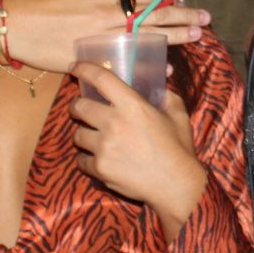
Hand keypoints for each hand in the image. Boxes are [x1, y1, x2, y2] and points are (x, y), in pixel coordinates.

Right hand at [0, 0, 209, 72]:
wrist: (8, 24)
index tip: (180, 0)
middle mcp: (105, 15)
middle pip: (152, 15)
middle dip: (182, 16)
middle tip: (205, 19)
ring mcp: (100, 38)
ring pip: (145, 38)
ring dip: (173, 38)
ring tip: (196, 38)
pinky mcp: (90, 59)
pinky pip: (125, 63)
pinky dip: (145, 66)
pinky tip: (164, 70)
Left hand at [69, 62, 205, 236]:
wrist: (176, 184)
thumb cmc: (179, 148)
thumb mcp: (177, 115)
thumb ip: (166, 97)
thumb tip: (159, 87)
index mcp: (132, 105)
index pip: (100, 79)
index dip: (84, 70)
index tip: (74, 68)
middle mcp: (113, 123)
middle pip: (79, 106)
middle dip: (77, 106)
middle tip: (81, 108)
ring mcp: (104, 147)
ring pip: (77, 135)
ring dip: (84, 135)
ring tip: (94, 139)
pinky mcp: (99, 168)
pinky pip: (81, 160)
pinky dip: (87, 160)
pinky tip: (99, 160)